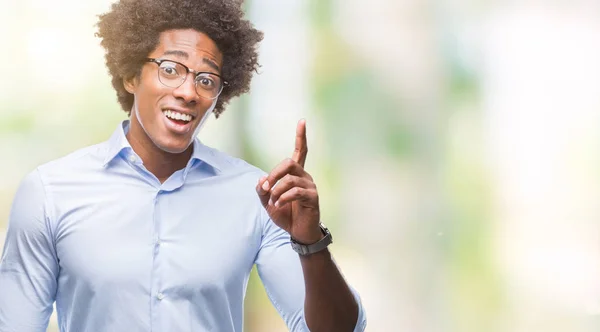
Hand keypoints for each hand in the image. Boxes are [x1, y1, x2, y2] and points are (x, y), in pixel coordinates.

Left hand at [256, 119, 322, 243]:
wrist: (298, 232)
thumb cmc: (285, 214)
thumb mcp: (268, 202)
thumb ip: (262, 190)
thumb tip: (262, 181)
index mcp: (295, 174)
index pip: (300, 151)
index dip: (301, 136)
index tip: (302, 121)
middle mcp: (304, 176)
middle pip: (289, 162)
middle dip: (274, 173)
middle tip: (266, 186)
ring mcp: (310, 186)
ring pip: (290, 179)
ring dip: (276, 190)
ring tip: (273, 202)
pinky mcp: (312, 197)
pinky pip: (295, 192)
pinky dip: (282, 198)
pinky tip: (279, 205)